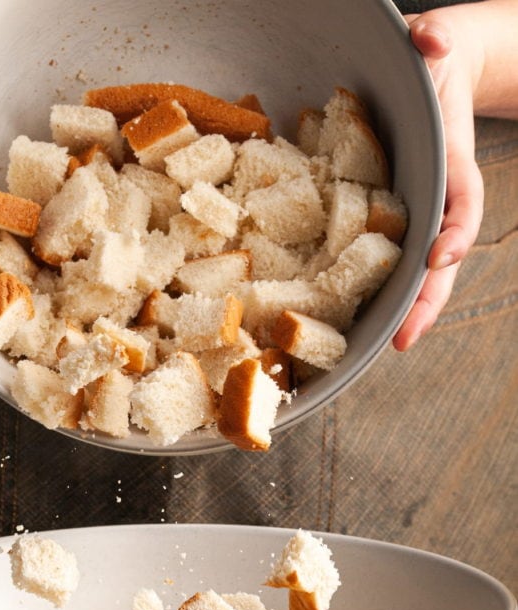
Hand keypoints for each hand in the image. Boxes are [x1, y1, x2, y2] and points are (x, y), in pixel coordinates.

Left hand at [392, 8, 484, 351]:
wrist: (445, 71)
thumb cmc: (437, 58)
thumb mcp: (439, 41)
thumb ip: (439, 36)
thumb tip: (433, 36)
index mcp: (452, 159)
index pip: (463, 201)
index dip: (456, 230)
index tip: (442, 257)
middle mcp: (442, 193)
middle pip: (444, 255)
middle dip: (428, 298)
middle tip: (407, 338)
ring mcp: (425, 210)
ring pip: (424, 268)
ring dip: (412, 307)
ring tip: (395, 343)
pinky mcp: (402, 216)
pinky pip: (399, 257)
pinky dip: (391, 289)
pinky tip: (374, 319)